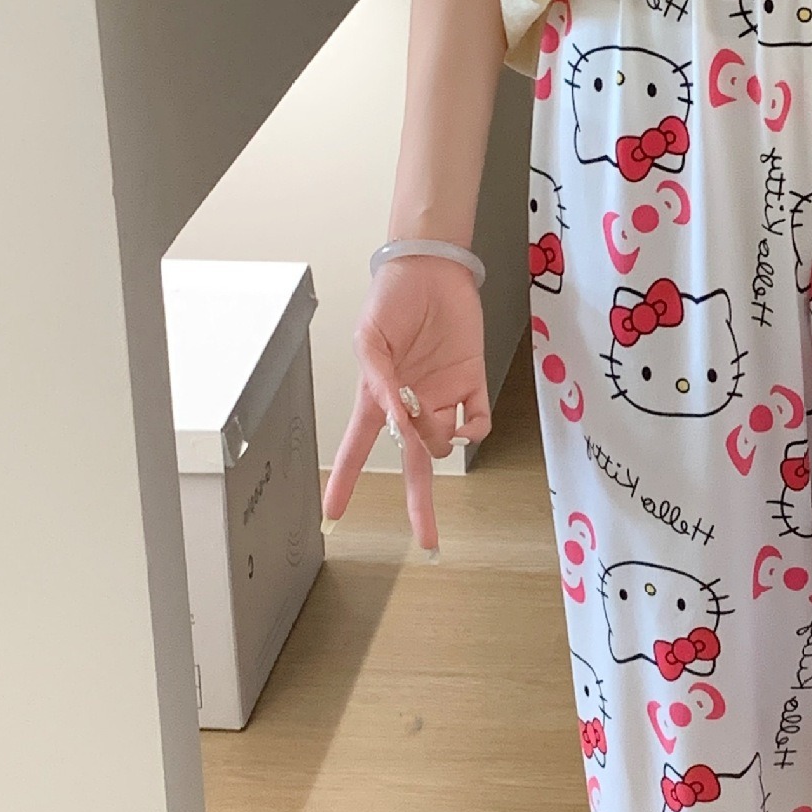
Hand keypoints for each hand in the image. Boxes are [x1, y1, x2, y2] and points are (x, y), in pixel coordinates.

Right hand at [323, 254, 491, 550]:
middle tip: (428, 542)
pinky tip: (465, 418)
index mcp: (377, 396)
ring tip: (424, 401)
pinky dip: (474, 428)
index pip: (358, 447)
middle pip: (415, 465)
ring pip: (443, 442)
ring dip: (435, 435)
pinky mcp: (472, 384)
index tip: (333, 513)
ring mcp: (443, 397)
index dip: (345, 480)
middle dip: (421, 506)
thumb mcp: (371, 338)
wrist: (433, 269)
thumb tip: (393, 417)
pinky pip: (477, 422)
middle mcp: (411, 405)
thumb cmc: (392, 299)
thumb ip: (380, 381)